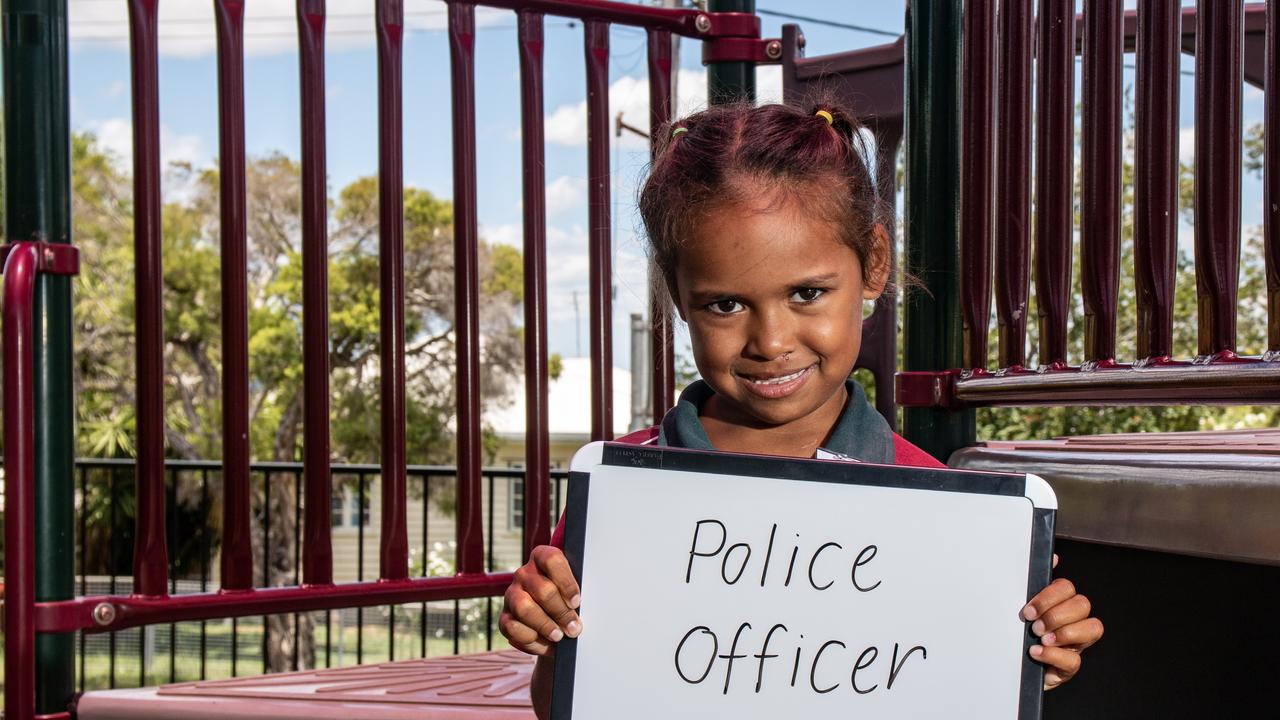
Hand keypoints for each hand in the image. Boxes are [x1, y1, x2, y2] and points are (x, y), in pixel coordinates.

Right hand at [500, 545, 582, 655]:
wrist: (553, 627)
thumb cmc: (566, 604)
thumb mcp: (573, 595)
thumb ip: (575, 597)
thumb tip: (577, 614)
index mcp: (542, 559)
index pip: (551, 560)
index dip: (566, 582)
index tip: (576, 602)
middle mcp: (523, 574)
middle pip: (542, 589)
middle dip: (561, 612)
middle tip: (574, 627)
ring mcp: (511, 595)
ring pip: (524, 608)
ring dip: (545, 625)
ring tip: (559, 635)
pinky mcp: (504, 618)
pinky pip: (513, 628)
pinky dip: (531, 639)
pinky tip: (543, 641)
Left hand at [1022, 556, 1102, 689]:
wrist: (1008, 665)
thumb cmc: (1017, 634)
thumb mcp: (1021, 608)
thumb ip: (1033, 584)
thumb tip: (1053, 558)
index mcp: (1060, 604)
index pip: (1067, 588)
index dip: (1049, 596)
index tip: (1028, 610)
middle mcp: (1073, 621)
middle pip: (1082, 604)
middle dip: (1056, 614)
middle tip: (1034, 626)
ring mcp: (1075, 644)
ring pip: (1093, 628)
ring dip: (1063, 632)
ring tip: (1039, 638)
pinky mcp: (1069, 667)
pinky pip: (1074, 660)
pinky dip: (1053, 655)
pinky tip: (1035, 653)